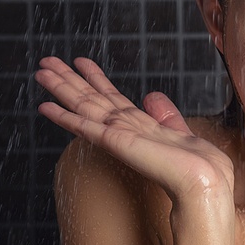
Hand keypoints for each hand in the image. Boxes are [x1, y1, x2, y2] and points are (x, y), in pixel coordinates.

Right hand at [35, 57, 234, 201]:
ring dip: (61, 89)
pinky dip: (65, 117)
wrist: (202, 182)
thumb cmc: (197, 165)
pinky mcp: (115, 142)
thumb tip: (152, 96)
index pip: (112, 96)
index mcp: (140, 125)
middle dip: (68, 80)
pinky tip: (47, 107)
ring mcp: (117, 135)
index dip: (95, 78)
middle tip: (46, 63)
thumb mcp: (180, 130)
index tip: (80, 62)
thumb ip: (164, 114)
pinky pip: (85, 126)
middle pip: (90, 98)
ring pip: (83, 106)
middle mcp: (124, 129)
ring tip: (41, 72)